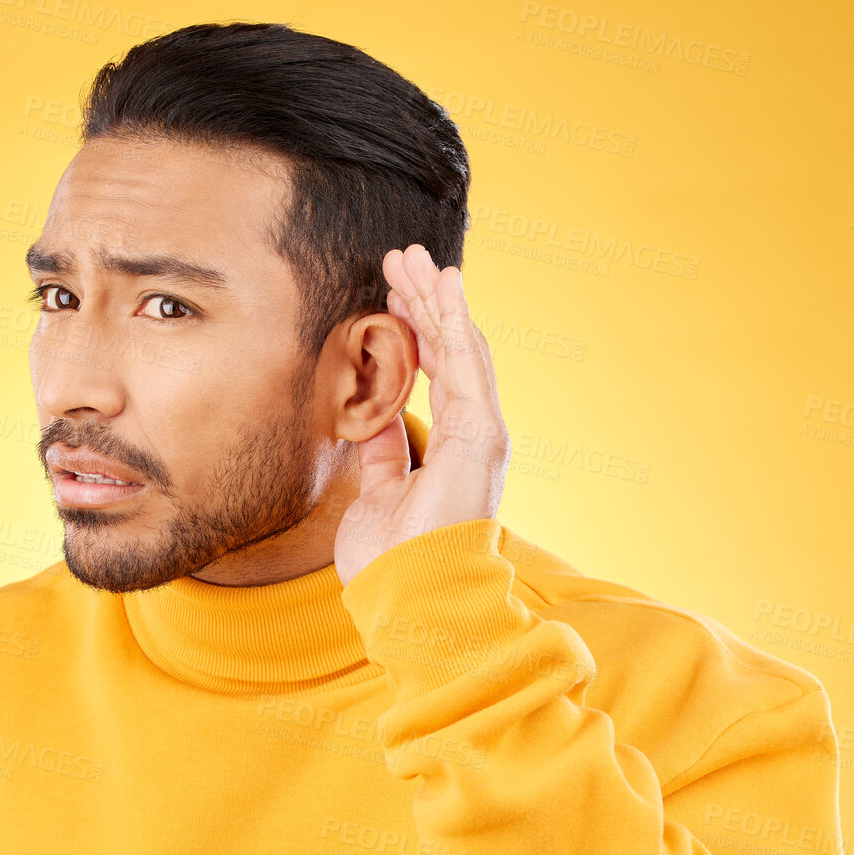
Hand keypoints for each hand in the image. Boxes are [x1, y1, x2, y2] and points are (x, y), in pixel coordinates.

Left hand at [333, 245, 510, 585]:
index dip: (414, 331)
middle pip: (450, 353)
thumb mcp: (378, 489)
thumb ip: (382, 448)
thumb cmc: (392, 559)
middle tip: (400, 260)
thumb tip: (371, 414)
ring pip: (460, 349)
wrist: (408, 595)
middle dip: (425, 303)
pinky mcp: (481, 433)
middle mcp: (474, 437)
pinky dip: (453, 322)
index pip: (436, 375)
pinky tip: (441, 289)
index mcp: (452, 450)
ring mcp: (482, 433)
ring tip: (413, 259)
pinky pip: (467, 365)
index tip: (390, 295)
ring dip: (436, 301)